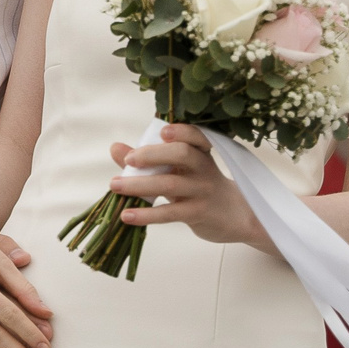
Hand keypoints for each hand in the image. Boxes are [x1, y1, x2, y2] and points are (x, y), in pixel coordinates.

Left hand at [109, 127, 259, 246]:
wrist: (234, 216)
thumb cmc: (199, 187)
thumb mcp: (178, 170)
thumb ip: (148, 159)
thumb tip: (115, 148)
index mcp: (200, 152)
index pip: (195, 135)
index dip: (180, 131)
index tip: (162, 132)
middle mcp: (203, 168)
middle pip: (182, 154)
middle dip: (152, 154)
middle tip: (129, 160)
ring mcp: (202, 190)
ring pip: (170, 184)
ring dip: (139, 185)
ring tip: (115, 186)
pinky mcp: (198, 213)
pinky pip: (169, 213)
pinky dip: (146, 214)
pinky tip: (127, 215)